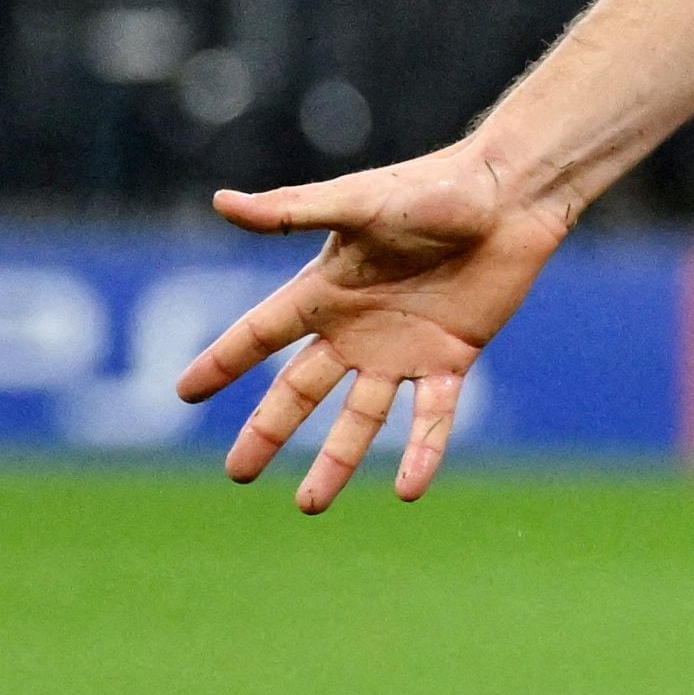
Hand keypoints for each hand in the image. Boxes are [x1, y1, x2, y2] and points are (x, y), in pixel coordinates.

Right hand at [171, 145, 572, 509]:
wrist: (509, 195)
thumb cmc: (433, 188)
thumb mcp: (357, 203)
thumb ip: (292, 213)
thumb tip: (221, 202)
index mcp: (326, 291)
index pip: (261, 333)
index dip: (223, 361)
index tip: (183, 392)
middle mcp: (357, 328)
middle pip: (300, 390)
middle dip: (268, 431)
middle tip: (237, 474)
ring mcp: (404, 349)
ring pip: (360, 417)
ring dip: (336, 460)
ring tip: (309, 506)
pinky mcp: (452, 357)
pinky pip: (433, 415)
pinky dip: (422, 452)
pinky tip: (407, 491)